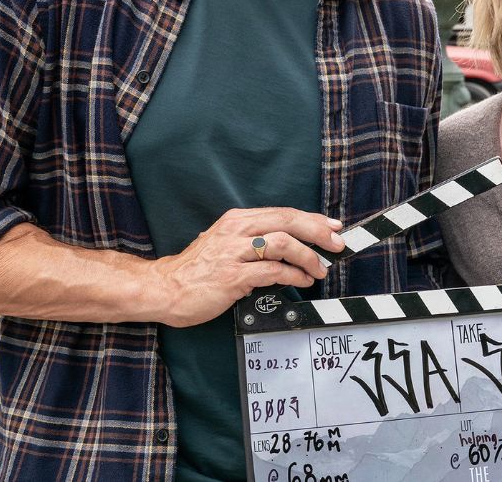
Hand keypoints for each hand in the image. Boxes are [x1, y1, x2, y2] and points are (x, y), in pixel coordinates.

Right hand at [152, 207, 343, 326]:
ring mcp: (233, 252)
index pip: (283, 213)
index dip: (312, 219)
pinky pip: (272, 271)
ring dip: (308, 256)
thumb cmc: (197, 269)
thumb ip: (253, 240)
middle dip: (318, 231)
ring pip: (283, 243)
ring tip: (320, 269)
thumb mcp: (224, 243)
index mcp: (237, 219)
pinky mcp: (232, 276)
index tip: (332, 227)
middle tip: (336, 244)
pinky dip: (293, 275)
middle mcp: (236, 230)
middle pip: (287, 221)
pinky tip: (302, 280)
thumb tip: (289, 245)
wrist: (164, 287)